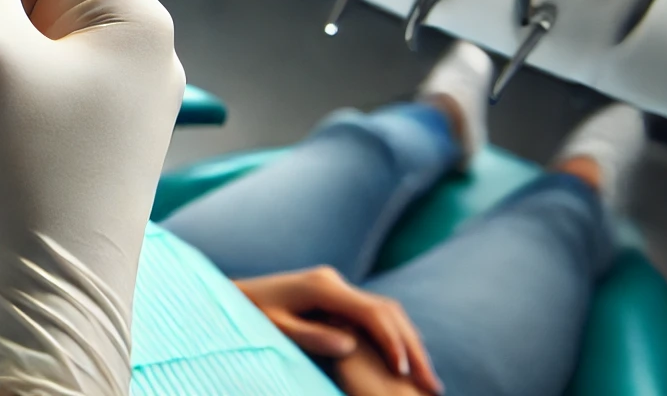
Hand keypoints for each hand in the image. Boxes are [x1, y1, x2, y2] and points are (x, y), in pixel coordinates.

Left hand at [234, 268, 441, 393]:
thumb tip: (349, 346)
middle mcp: (333, 281)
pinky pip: (375, 314)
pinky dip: (394, 337)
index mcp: (322, 287)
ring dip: (408, 342)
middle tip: (432, 385)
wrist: (234, 294)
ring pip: (386, 311)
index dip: (392, 343)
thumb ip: (311, 336)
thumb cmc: (249, 314)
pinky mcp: (335, 295)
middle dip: (412, 347)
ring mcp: (336, 285)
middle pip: (387, 311)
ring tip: (425, 378)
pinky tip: (404, 364)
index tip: (405, 373)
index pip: (371, 313)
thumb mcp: (276, 329)